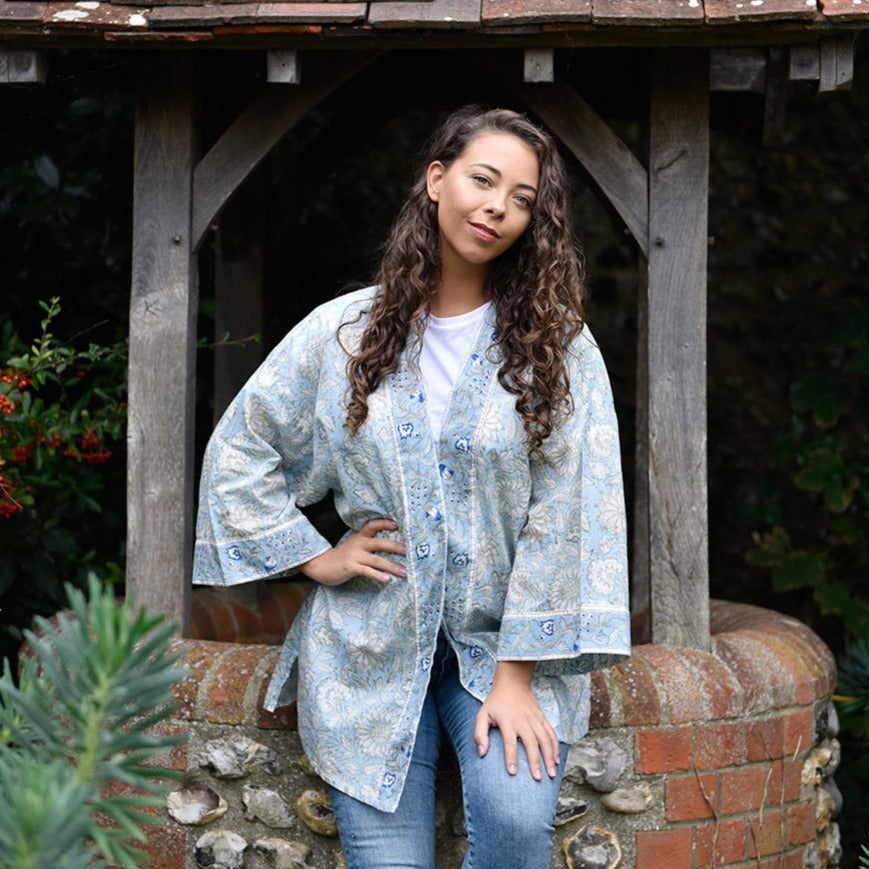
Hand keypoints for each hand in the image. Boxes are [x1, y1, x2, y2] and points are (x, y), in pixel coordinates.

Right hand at [298, 518, 406, 585]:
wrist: (320, 565)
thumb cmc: (341, 556)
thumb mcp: (354, 545)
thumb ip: (367, 544)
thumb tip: (389, 547)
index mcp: (359, 536)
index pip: (373, 525)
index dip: (385, 523)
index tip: (398, 525)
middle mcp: (358, 544)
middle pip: (379, 543)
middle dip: (395, 547)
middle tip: (408, 551)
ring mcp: (354, 556)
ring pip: (377, 560)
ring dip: (392, 566)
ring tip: (404, 572)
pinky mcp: (351, 567)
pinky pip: (367, 571)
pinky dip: (378, 575)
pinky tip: (388, 580)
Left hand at [474, 660, 559, 781]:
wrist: (512, 683)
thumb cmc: (495, 702)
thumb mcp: (482, 715)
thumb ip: (480, 734)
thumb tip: (482, 753)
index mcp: (507, 721)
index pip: (509, 741)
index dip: (511, 757)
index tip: (513, 772)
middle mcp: (523, 720)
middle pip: (531, 742)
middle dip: (535, 761)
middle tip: (538, 778)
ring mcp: (534, 719)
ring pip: (545, 739)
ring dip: (549, 757)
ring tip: (551, 774)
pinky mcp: (542, 718)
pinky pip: (551, 733)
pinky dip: (555, 747)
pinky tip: (556, 760)